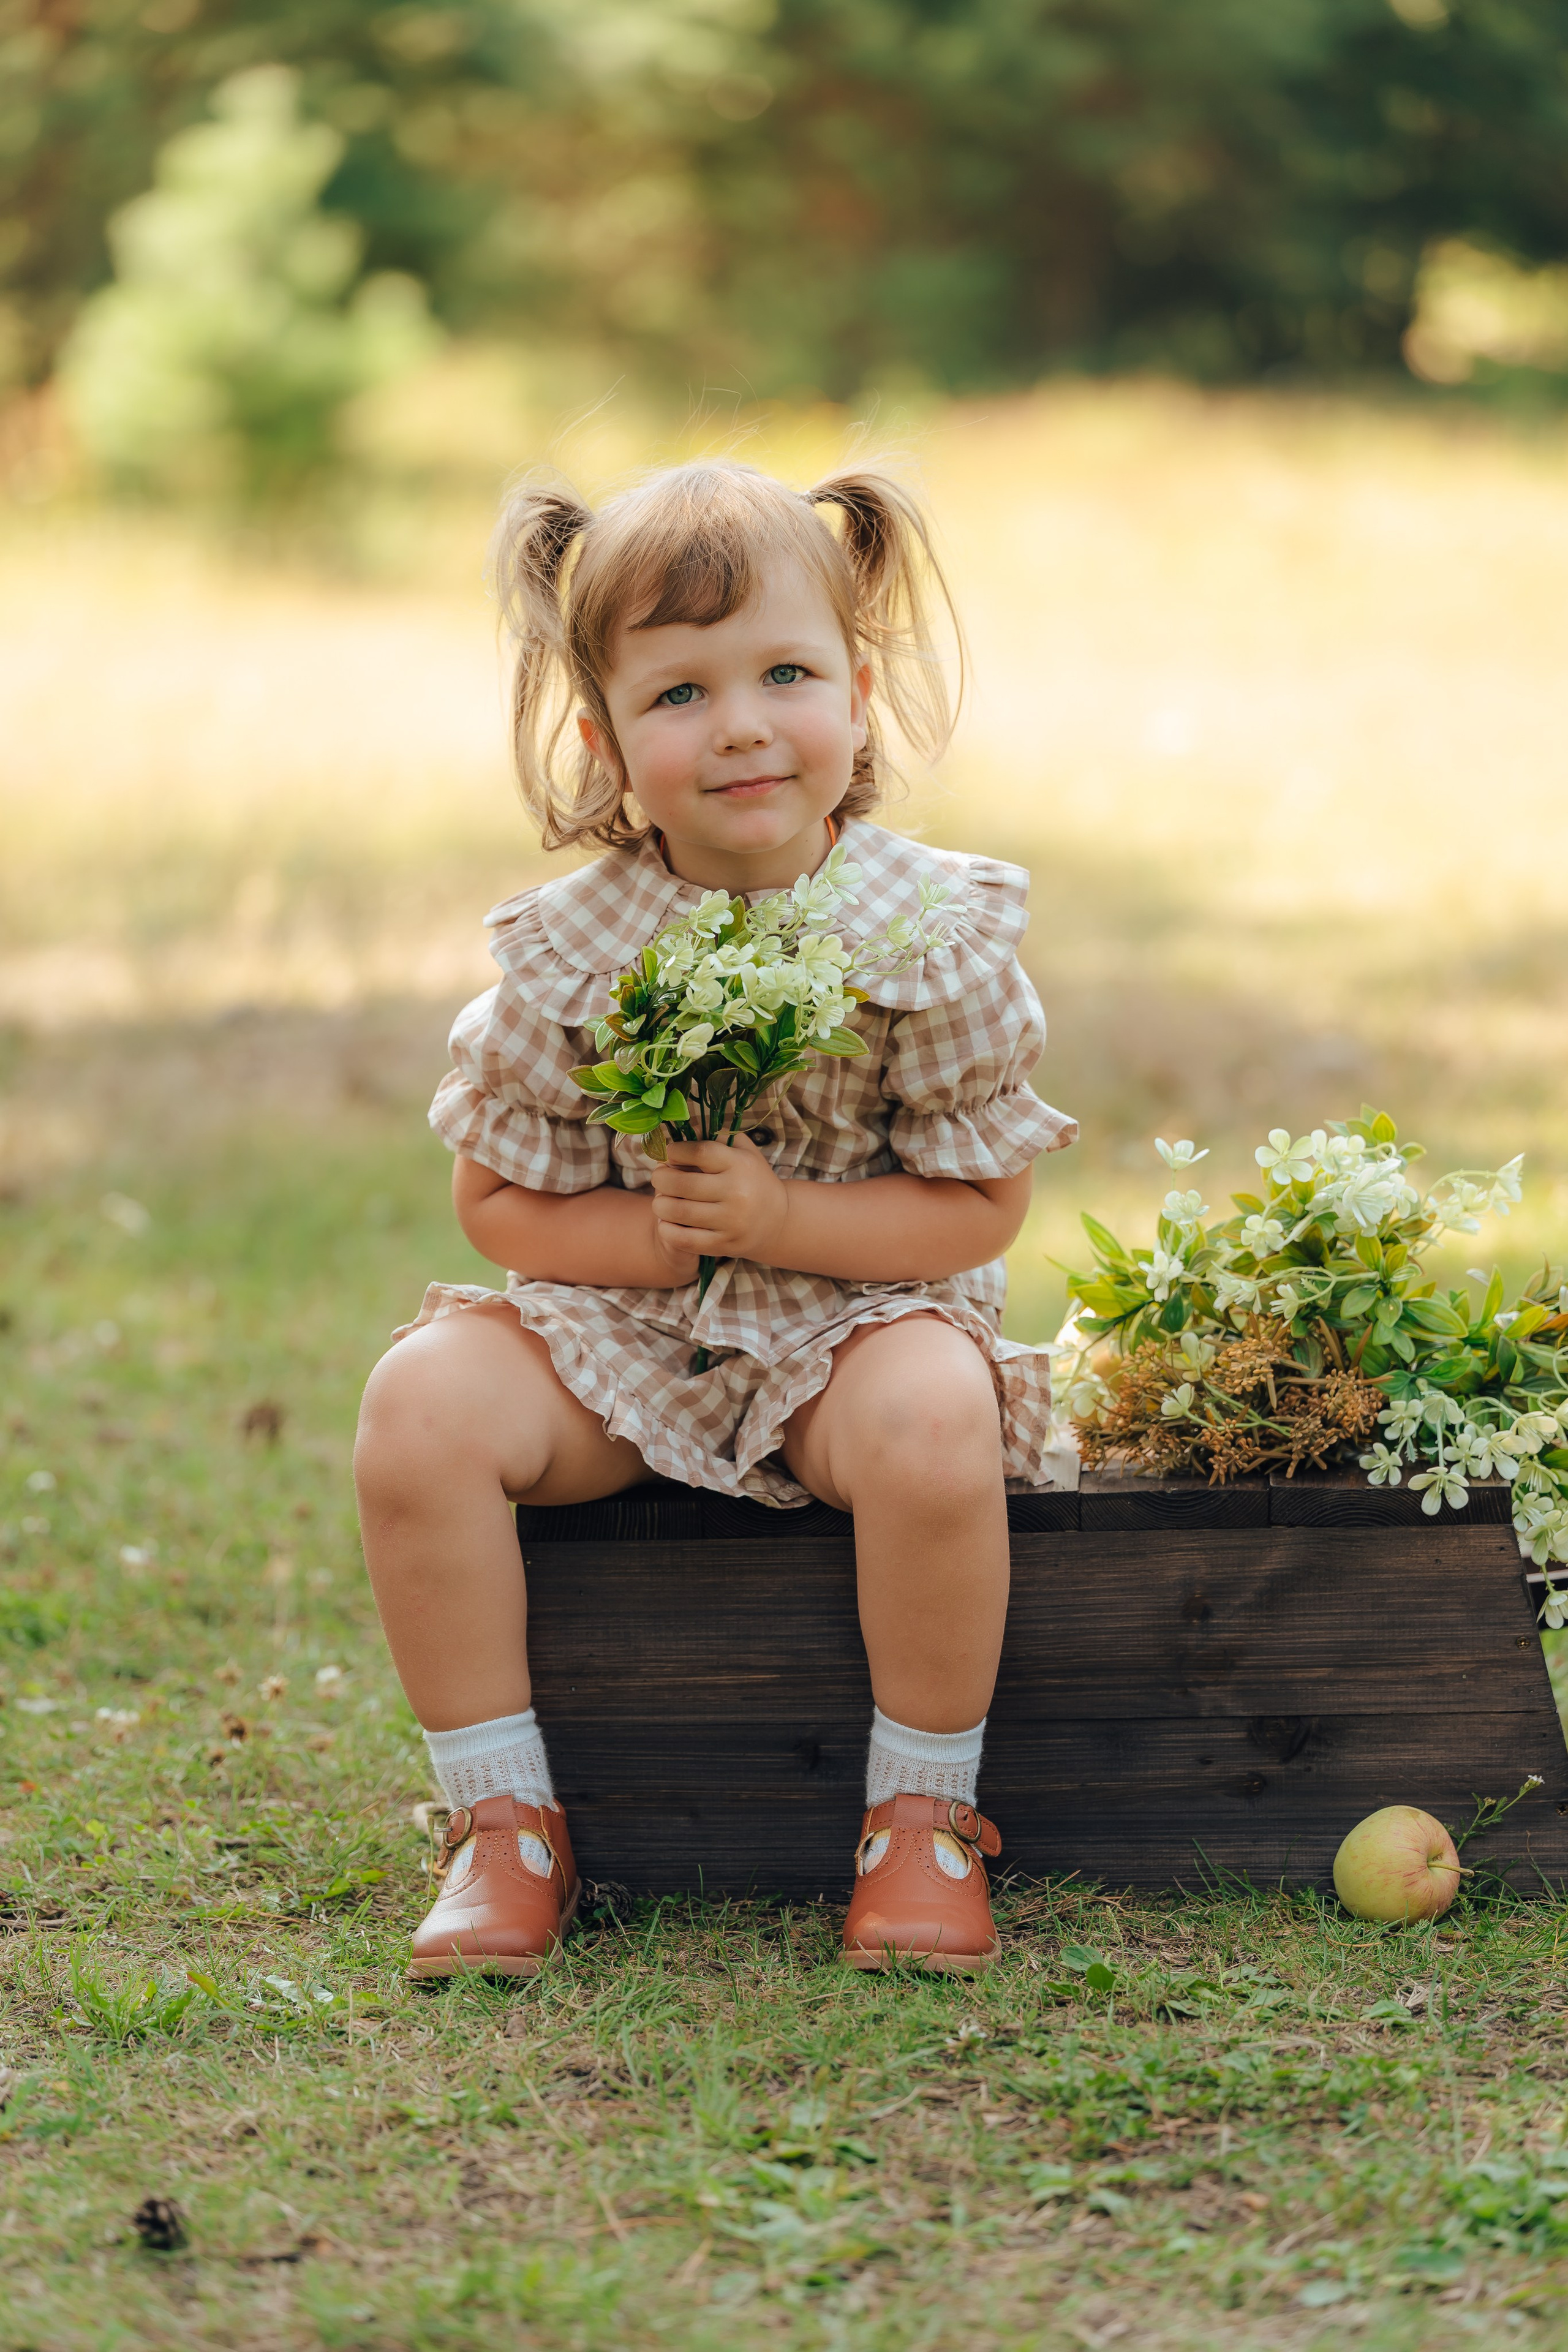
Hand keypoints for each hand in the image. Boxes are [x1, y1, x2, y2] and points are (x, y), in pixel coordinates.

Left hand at [648, 1132, 790, 1277]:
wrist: (777, 1219)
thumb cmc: (751, 1178)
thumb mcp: (742, 1150)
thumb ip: (714, 1136)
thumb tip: (677, 1132)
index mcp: (740, 1164)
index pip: (698, 1152)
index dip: (675, 1151)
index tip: (669, 1154)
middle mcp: (737, 1192)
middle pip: (682, 1183)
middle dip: (660, 1178)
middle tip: (658, 1177)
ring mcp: (732, 1221)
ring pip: (678, 1212)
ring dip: (659, 1204)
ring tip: (660, 1200)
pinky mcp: (725, 1244)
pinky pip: (684, 1240)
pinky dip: (666, 1229)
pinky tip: (666, 1221)